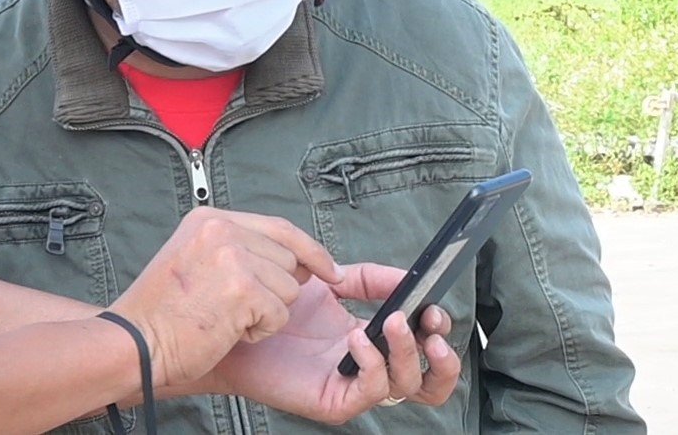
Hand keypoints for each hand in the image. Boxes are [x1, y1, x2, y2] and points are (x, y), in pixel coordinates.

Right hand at [106, 208, 343, 387]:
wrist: (136, 341)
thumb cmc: (161, 313)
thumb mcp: (193, 257)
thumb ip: (236, 248)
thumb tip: (292, 260)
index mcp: (209, 219)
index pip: (279, 227)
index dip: (309, 250)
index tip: (329, 269)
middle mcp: (222, 230)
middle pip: (289, 260)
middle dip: (274, 290)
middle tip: (231, 307)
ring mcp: (232, 256)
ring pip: (288, 289)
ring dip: (265, 313)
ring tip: (224, 317)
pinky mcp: (242, 289)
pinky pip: (279, 314)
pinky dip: (259, 331)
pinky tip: (226, 330)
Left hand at [211, 263, 462, 424]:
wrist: (236, 319)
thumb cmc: (275, 303)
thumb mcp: (330, 281)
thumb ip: (370, 278)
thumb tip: (409, 276)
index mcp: (372, 338)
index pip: (422, 344)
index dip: (437, 329)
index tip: (435, 304)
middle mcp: (369, 366)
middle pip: (429, 377)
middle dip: (442, 354)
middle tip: (431, 324)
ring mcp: (354, 385)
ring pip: (407, 385)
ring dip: (408, 352)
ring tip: (393, 323)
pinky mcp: (335, 400)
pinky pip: (371, 392)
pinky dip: (374, 364)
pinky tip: (356, 339)